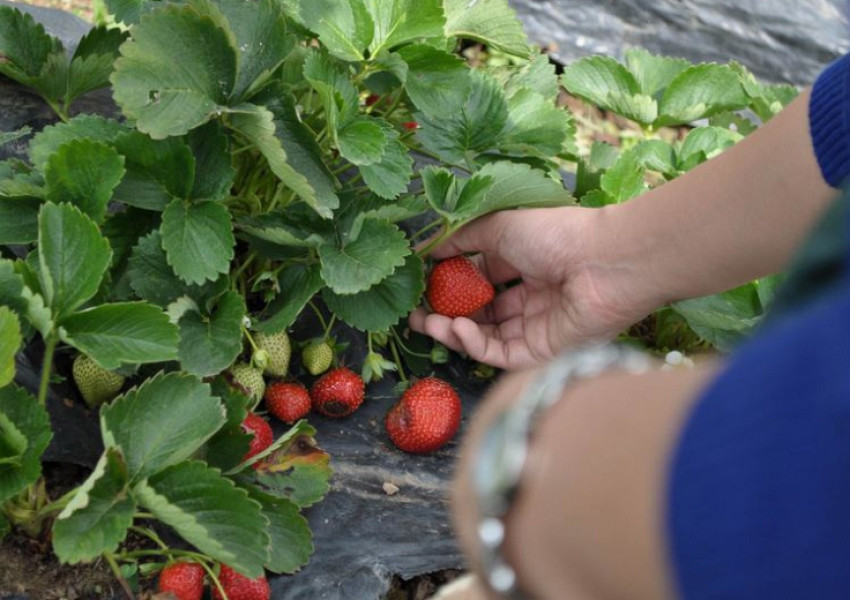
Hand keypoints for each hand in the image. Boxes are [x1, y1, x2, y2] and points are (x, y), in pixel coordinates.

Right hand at [410, 206, 658, 368]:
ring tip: (428, 322)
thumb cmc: (555, 235)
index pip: (481, 280)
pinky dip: (476, 344)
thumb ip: (462, 239)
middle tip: (415, 314)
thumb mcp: (499, 226)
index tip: (421, 285)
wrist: (603, 262)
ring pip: (486, 337)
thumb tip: (427, 249)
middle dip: (446, 314)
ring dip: (454, 331)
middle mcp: (531, 297)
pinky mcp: (542, 353)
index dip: (450, 284)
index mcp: (526, 264)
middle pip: (481, 313)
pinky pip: (501, 354)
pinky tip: (459, 328)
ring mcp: (536, 326)